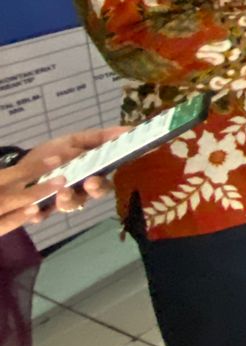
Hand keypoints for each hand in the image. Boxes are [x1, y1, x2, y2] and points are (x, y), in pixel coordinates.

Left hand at [0, 127, 127, 234]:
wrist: (21, 168)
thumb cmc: (52, 153)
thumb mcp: (73, 141)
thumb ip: (97, 138)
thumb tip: (125, 131)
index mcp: (92, 174)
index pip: (107, 178)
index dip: (112, 174)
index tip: (111, 167)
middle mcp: (81, 190)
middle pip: (95, 194)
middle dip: (95, 189)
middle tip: (91, 182)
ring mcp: (61, 201)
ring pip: (71, 205)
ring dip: (69, 199)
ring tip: (63, 193)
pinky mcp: (41, 210)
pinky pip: (42, 215)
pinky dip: (39, 213)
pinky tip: (36, 209)